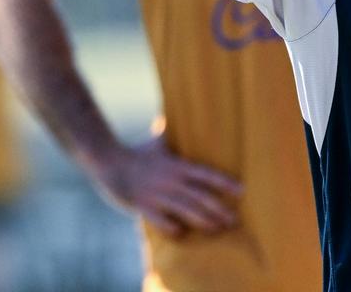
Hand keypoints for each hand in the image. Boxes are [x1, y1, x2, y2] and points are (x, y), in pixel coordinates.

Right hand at [91, 134, 243, 237]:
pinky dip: (172, 228)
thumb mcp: (158, 142)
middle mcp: (171, 181)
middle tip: (234, 220)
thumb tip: (174, 118)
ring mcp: (157, 195)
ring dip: (203, 221)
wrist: (108, 161)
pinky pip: (160, 221)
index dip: (225, 183)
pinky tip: (182, 233)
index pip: (207, 175)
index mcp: (178, 166)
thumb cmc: (136, 152)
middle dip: (219, 210)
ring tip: (216, 229)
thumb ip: (171, 134)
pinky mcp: (143, 207)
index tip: (242, 191)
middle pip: (200, 197)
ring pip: (185, 211)